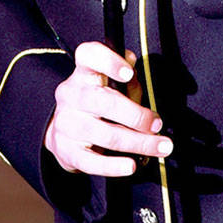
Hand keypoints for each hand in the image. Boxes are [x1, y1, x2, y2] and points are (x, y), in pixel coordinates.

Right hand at [44, 41, 172, 176]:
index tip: (128, 73)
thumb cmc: (97, 104)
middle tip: (157, 124)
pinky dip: (113, 166)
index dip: (108, 62)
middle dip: (135, 115)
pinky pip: (91, 161)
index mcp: (83, 73)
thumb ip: (125, 77)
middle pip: (102, 101)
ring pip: (103, 134)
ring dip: (136, 142)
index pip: (88, 56)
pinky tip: (131, 166)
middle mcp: (71, 95)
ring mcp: (66, 123)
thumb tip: (132, 60)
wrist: (63, 132)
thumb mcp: (110, 85)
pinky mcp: (66, 151)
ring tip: (159, 147)